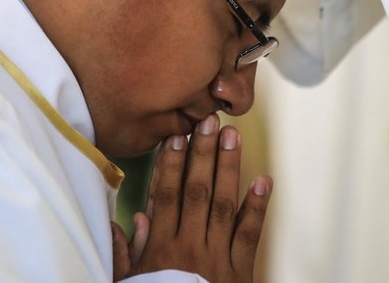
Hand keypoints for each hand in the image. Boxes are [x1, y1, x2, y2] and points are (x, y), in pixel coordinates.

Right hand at [115, 114, 271, 281]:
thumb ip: (125, 257)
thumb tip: (125, 221)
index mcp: (160, 251)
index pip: (165, 198)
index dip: (170, 165)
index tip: (175, 136)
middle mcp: (190, 249)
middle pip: (197, 193)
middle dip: (203, 155)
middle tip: (208, 121)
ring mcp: (218, 260)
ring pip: (224, 205)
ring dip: (229, 168)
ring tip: (233, 137)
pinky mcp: (241, 272)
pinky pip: (250, 235)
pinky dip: (257, 207)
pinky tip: (264, 180)